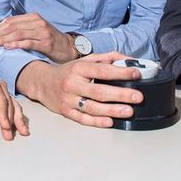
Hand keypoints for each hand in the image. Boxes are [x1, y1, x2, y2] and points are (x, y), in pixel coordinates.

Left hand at [0, 13, 77, 62]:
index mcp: (33, 17)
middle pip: (12, 27)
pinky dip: (16, 44)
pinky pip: (28, 43)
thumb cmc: (49, 39)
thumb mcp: (36, 30)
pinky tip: (7, 47)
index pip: (11, 21)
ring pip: (18, 34)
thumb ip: (22, 28)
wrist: (68, 47)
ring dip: (3, 40)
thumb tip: (1, 32)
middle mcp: (38, 22)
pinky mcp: (46, 43)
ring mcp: (43, 32)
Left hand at [0, 74, 29, 139]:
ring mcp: (1, 93)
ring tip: (21, 133)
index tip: (4, 124)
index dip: (3, 111)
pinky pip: (13, 109)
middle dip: (9, 119)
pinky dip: (18, 119)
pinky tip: (22, 129)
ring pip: (13, 106)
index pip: (0, 96)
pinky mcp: (2, 102)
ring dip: (17, 120)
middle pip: (8, 102)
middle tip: (8, 133)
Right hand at [16, 52, 142, 127]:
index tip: (136, 74)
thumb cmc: (68, 71)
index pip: (103, 70)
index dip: (120, 73)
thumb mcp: (84, 60)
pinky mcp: (66, 112)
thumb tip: (129, 60)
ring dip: (112, 110)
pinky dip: (96, 121)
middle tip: (138, 97)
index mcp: (79, 68)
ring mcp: (68, 99)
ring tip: (129, 111)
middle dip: (120, 94)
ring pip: (92, 107)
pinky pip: (82, 119)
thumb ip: (107, 58)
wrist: (42, 82)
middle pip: (99, 91)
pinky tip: (109, 122)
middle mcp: (73, 84)